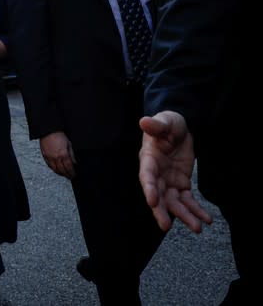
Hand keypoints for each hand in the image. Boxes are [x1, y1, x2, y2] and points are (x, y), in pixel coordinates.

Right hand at [39, 131, 75, 178]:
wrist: (48, 131)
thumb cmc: (59, 135)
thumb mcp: (69, 144)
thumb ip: (72, 155)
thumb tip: (74, 162)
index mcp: (63, 154)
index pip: (69, 167)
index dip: (72, 172)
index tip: (73, 175)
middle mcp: (56, 157)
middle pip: (62, 170)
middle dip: (66, 175)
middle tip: (69, 176)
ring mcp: (50, 157)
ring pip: (55, 169)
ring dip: (60, 173)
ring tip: (63, 174)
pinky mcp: (45, 156)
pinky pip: (49, 165)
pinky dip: (53, 169)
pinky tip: (56, 169)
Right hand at [139, 111, 212, 232]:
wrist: (181, 129)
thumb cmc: (169, 123)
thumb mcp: (165, 121)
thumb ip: (157, 125)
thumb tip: (144, 121)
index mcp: (149, 159)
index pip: (147, 176)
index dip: (149, 188)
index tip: (152, 201)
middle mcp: (156, 174)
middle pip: (158, 195)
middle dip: (162, 211)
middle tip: (166, 226)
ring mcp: (168, 181)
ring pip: (174, 202)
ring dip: (184, 215)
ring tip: (198, 228)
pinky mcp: (181, 184)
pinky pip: (188, 200)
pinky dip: (196, 210)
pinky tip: (207, 219)